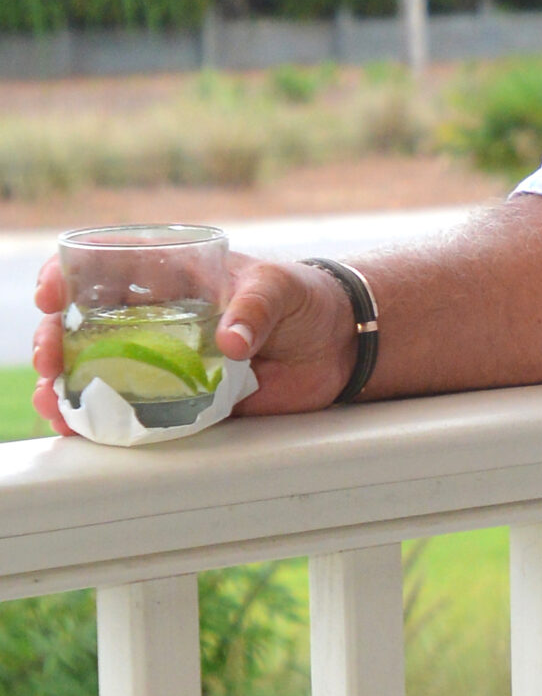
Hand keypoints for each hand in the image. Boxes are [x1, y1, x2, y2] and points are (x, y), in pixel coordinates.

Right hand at [31, 254, 358, 432]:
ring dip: (65, 385)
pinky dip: (100, 422)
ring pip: (97, 372)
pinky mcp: (183, 401)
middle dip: (55, 338)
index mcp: (174, 276)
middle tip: (49, 356)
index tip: (53, 291)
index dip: (68, 275)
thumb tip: (228, 343)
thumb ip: (254, 308)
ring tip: (52, 400)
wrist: (338, 344)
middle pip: (86, 326)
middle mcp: (158, 318)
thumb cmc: (305, 298)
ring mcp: (165, 361)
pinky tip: (76, 429)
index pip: (106, 266)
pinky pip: (133, 413)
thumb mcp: (280, 287)